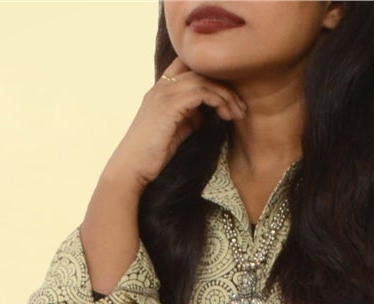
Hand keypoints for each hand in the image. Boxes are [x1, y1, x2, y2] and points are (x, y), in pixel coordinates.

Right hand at [106, 57, 247, 191]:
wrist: (132, 167)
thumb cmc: (152, 155)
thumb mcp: (175, 132)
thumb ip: (188, 118)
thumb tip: (204, 114)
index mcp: (162, 89)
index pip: (189, 67)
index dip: (212, 77)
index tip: (229, 98)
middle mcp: (162, 85)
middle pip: (201, 70)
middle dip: (226, 87)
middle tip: (241, 108)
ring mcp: (164, 93)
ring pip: (204, 80)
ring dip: (226, 95)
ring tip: (238, 114)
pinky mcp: (169, 105)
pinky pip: (201, 92)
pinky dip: (218, 101)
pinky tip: (226, 115)